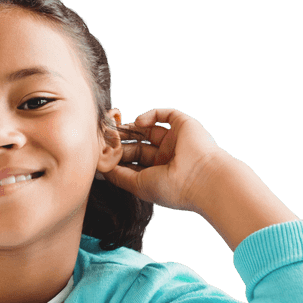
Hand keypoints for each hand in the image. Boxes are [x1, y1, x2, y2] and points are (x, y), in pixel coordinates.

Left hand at [100, 108, 230, 212]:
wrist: (201, 179)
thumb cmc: (171, 188)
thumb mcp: (137, 184)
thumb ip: (118, 175)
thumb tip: (101, 166)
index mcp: (158, 173)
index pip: (133, 160)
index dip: (118, 155)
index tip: (102, 151)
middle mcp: (167, 156)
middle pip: (138, 144)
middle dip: (121, 140)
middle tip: (104, 136)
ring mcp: (175, 140)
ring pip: (148, 129)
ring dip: (131, 127)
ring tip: (115, 128)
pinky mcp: (183, 125)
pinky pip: (164, 114)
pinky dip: (149, 115)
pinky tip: (138, 122)